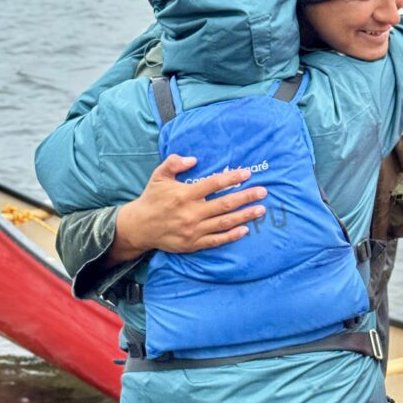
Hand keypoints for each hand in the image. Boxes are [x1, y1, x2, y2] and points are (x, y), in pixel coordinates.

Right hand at [109, 154, 266, 262]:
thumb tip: (193, 158)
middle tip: (263, 192)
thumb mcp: (159, 176)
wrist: (139, 227)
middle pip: (225, 204)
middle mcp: (191, 213)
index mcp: (184, 195)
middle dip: (246, 197)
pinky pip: (216, 240)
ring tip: (260, 210)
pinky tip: (245, 230)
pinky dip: (231, 236)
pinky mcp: (193, 244)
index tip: (247, 173)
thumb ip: (174, 163)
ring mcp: (193, 230)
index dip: (231, 178)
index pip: (213, 184)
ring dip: (245, 216)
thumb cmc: (152, 198)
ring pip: (224, 223)